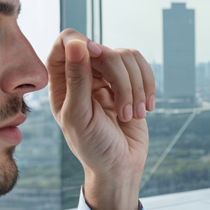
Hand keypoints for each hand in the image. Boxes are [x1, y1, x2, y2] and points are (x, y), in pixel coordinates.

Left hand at [46, 29, 152, 209]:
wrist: (120, 167)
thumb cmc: (93, 147)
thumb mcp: (79, 116)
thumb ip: (77, 79)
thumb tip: (76, 44)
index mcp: (62, 82)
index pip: (66, 41)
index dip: (82, 42)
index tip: (95, 56)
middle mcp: (84, 75)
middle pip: (103, 49)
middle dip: (119, 78)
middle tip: (123, 110)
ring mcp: (107, 78)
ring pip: (126, 56)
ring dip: (135, 87)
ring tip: (133, 115)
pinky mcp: (129, 83)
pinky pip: (141, 66)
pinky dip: (148, 86)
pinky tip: (146, 109)